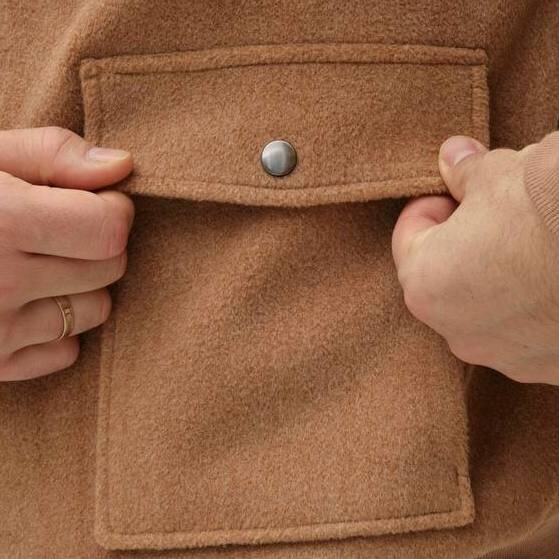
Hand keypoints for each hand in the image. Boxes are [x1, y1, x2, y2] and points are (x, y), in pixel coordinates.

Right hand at [0, 127, 133, 380]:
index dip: (112, 208)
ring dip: (84, 285)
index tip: (93, 199)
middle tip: (64, 226)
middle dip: (100, 242)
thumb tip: (123, 166)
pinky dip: (58, 329)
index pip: (110, 229)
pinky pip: (64, 353)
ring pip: (96, 310)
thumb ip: (50, 155)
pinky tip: (24, 301)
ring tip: (42, 261)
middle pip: (110, 267)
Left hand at [392, 134, 558, 384]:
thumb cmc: (553, 205)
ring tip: (538, 240)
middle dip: (467, 240)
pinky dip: (537, 304)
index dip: (433, 203)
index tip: (460, 189)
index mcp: (427, 287)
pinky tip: (558, 273)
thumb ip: (465, 172)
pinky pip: (530, 330)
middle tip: (500, 210)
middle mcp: (458, 334)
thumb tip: (452, 158)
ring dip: (502, 274)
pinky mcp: (553, 369)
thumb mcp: (500, 173)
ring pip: (489, 306)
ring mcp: (508, 358)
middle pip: (448, 274)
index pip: (410, 236)